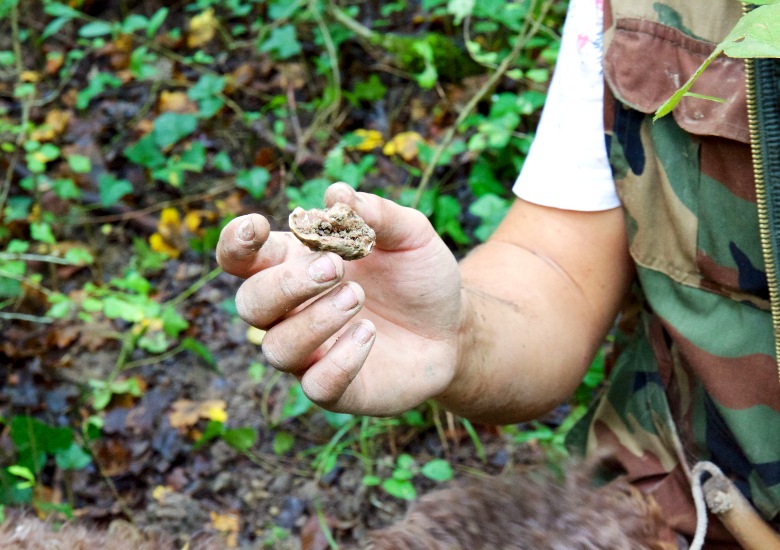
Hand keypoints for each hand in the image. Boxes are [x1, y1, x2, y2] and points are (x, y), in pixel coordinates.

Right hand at [217, 183, 462, 415]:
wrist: (453, 328)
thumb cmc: (419, 277)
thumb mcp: (410, 235)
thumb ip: (375, 213)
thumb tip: (337, 193)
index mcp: (297, 267)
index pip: (241, 259)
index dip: (235, 244)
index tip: (257, 226)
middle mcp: (293, 313)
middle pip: (250, 303)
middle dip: (286, 284)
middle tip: (335, 267)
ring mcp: (312, 354)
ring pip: (277, 347)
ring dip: (314, 320)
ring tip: (358, 297)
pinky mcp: (338, 389)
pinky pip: (317, 385)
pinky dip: (340, 360)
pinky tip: (369, 334)